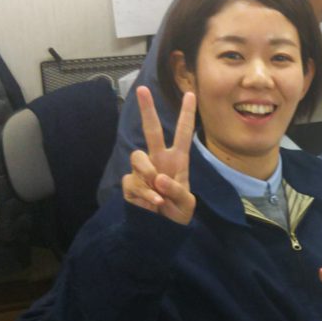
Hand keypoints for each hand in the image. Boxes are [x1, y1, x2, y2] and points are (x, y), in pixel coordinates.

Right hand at [122, 86, 196, 224]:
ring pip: (137, 158)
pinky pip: (132, 182)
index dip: (187, 114)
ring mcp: (143, 171)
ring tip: (159, 197)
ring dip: (147, 174)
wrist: (162, 231)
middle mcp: (158, 160)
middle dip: (147, 109)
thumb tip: (160, 179)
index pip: (183, 133)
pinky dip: (143, 195)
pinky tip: (151, 206)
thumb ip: (178, 191)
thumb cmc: (178, 214)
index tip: (191, 93)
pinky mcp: (130, 184)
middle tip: (142, 89)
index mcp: (178, 160)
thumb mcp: (187, 205)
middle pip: (151, 130)